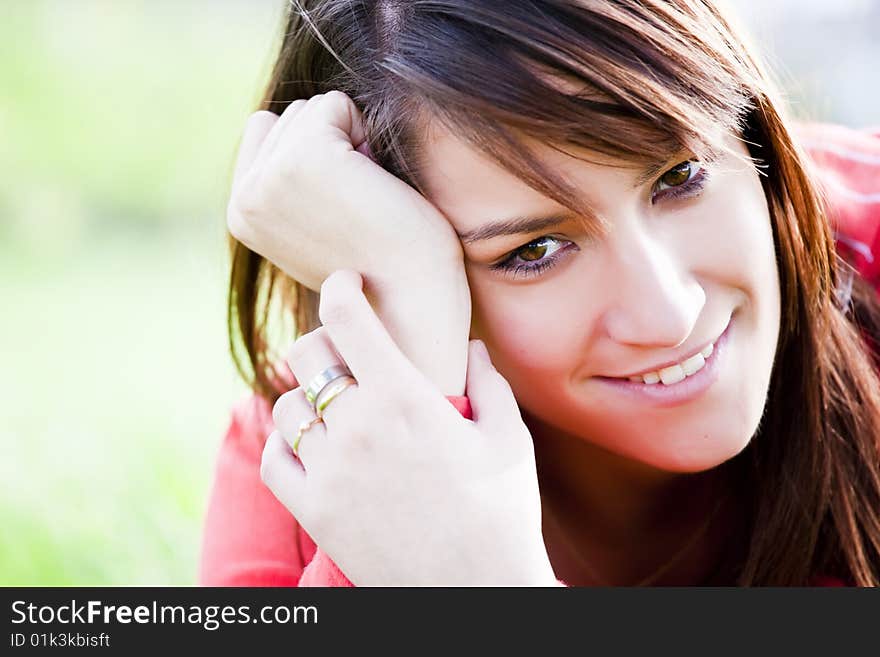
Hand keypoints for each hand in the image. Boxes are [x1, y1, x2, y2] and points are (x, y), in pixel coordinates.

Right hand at [226, 90, 469, 393]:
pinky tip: (377, 188)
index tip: (341, 209)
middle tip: (358, 210)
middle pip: (292, 116)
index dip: (318, 155)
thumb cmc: (382, 267)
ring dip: (352, 142)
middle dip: (335, 147)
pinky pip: (336, 105)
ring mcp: (269, 177)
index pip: (269, 131)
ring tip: (367, 202)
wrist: (411, 306)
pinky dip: (366, 134)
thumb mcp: (318, 224)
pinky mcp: (304, 158)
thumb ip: (293, 184)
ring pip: (314, 109)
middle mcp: (244, 196)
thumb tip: (294, 120)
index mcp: (241, 213)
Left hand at [261, 270, 556, 585]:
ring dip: (307, 397)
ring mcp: (329, 471)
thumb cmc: (502, 514)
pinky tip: (310, 446)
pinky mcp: (313, 511)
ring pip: (288, 407)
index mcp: (405, 398)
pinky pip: (273, 458)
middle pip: (306, 354)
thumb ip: (489, 384)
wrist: (476, 594)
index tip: (347, 282)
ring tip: (334, 408)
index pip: (349, 318)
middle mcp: (358, 427)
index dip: (341, 287)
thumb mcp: (509, 440)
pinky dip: (285, 444)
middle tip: (342, 352)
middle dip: (323, 342)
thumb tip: (473, 346)